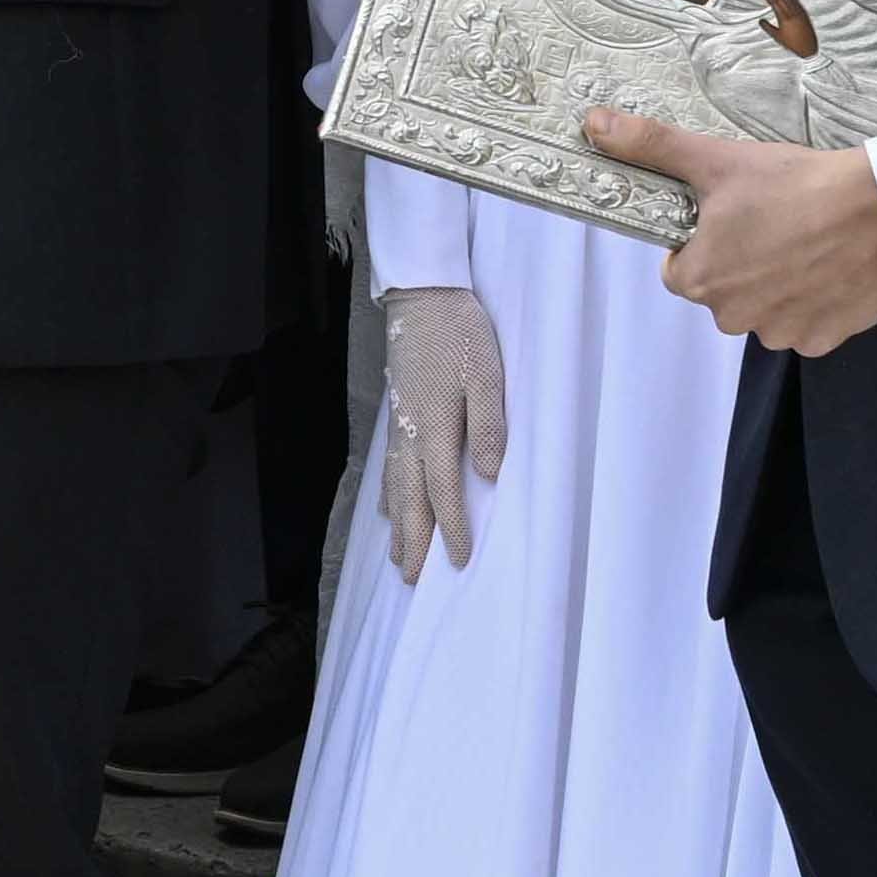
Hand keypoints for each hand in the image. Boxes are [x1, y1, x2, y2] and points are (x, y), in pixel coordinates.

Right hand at [375, 285, 506, 576]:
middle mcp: (411, 434)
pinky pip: (389, 468)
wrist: (423, 296)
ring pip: (395, 488)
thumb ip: (489, 425)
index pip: (443, 491)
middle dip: (413, 542)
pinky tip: (386, 509)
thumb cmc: (460, 333)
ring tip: (398, 558)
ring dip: (397, 526)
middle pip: (410, 499)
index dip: (450, 528)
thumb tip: (489, 474)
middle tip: (411, 580)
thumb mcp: (486, 375)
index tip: (456, 562)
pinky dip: (387, 495)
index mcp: (435, 428)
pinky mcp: (397, 413)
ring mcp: (399, 425)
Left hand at [591, 108, 876, 355]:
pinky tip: (829, 268)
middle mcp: (736, 318)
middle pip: (725, 291)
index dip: (703, 243)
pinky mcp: (825, 339)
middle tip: (775, 224)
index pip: (682, 270)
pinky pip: (807, 324)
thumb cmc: (795, 185)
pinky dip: (815, 301)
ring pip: (766, 309)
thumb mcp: (715, 159)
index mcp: (701, 280)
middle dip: (742, 264)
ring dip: (779, 285)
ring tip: (806, 243)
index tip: (733, 218)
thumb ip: (652, 146)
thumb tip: (595, 124)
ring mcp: (783, 332)